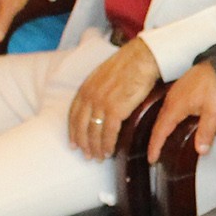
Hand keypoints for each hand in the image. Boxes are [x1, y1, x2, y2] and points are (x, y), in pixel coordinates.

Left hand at [65, 39, 164, 160]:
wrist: (142, 57)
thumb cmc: (128, 64)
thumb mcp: (104, 75)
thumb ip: (98, 89)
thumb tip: (100, 102)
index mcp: (86, 88)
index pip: (73, 115)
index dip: (73, 132)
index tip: (74, 144)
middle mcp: (90, 97)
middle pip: (81, 127)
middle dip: (83, 144)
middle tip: (87, 156)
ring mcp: (101, 103)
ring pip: (93, 133)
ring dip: (95, 148)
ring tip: (99, 157)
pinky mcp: (115, 109)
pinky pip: (108, 133)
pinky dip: (107, 144)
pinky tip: (110, 151)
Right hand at [148, 61, 215, 159]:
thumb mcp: (214, 112)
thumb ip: (206, 132)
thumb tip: (200, 151)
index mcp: (175, 107)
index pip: (160, 131)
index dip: (155, 146)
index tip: (151, 159)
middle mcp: (171, 100)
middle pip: (158, 124)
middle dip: (154, 140)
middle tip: (153, 155)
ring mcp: (174, 94)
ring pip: (163, 116)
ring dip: (159, 130)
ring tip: (159, 143)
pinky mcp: (180, 90)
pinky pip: (168, 108)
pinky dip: (166, 120)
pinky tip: (171, 123)